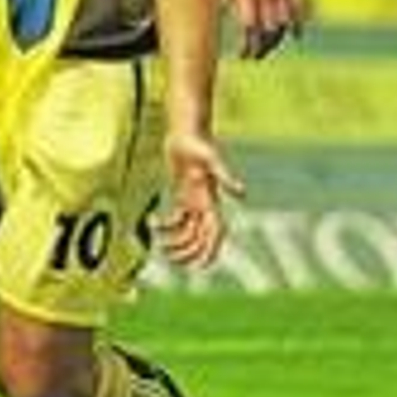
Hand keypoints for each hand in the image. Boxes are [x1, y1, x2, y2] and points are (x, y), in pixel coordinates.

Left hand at [160, 133, 244, 269]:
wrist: (186, 129)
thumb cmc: (200, 143)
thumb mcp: (212, 159)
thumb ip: (226, 176)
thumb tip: (243, 193)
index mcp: (212, 200)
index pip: (216, 233)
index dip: (211, 251)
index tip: (200, 267)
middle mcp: (205, 204)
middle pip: (201, 238)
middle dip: (187, 251)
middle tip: (168, 256)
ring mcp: (194, 200)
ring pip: (188, 232)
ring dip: (175, 242)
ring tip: (159, 245)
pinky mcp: (182, 194)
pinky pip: (177, 219)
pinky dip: (166, 226)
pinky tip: (153, 223)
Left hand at [219, 0, 303, 58]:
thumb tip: (223, 17)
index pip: (250, 26)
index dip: (248, 44)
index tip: (243, 54)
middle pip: (268, 29)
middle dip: (261, 47)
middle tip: (253, 56)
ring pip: (285, 21)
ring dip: (277, 39)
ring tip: (267, 48)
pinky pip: (299, 6)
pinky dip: (298, 22)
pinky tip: (295, 35)